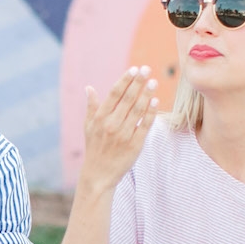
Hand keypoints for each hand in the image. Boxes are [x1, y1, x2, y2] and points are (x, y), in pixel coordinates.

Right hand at [79, 66, 156, 191]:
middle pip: (127, 99)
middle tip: (147, 69)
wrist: (99, 174)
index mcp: (100, 118)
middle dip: (138, 82)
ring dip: (146, 94)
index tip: (134, 69)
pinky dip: (150, 113)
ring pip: (137, 110)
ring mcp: (123, 134)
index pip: (114, 94)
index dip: (125, 80)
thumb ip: (91, 106)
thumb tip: (89, 88)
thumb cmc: (94, 147)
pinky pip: (144, 126)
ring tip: (154, 82)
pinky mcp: (134, 145)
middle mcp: (111, 124)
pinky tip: (155, 101)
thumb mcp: (88, 126)